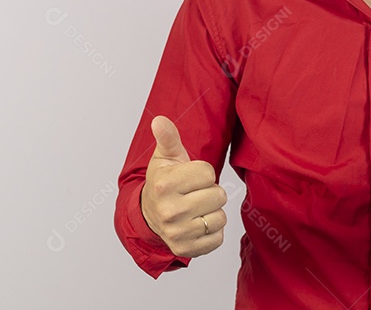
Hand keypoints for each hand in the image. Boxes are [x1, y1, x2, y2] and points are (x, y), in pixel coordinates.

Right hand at [140, 115, 227, 256]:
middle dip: (209, 192)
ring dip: (212, 211)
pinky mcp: (186, 250)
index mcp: (164, 185)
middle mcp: (169, 211)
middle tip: (193, 194)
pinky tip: (197, 224)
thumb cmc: (163, 183)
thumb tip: (160, 120)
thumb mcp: (164, 158)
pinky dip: (212, 231)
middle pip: (218, 195)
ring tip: (195, 209)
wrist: (149, 216)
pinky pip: (218, 238)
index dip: (202, 173)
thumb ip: (168, 138)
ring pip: (220, 217)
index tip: (189, 177)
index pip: (208, 173)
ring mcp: (178, 233)